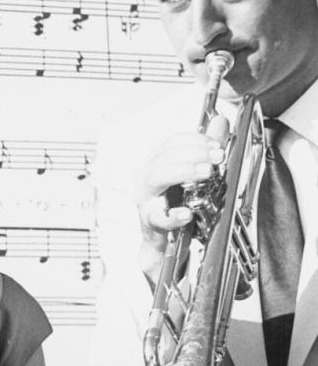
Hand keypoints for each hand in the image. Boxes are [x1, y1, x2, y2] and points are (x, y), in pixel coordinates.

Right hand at [136, 116, 229, 280]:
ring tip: (206, 172)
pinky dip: (173, 214)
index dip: (196, 140)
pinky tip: (187, 213)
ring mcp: (146, 199)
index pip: (173, 142)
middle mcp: (147, 178)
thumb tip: (220, 122)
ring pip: (156, 178)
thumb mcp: (194, 175)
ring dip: (183, 171)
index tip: (217, 145)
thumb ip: (207, 149)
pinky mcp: (150, 222)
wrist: (166, 243)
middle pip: (164, 156)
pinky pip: (157, 217)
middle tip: (217, 157)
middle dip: (194, 153)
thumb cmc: (177, 206)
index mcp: (157, 163)